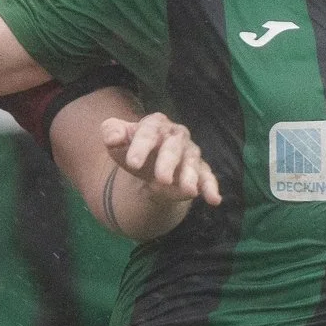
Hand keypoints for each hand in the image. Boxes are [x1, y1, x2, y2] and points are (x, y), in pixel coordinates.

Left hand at [99, 111, 220, 210]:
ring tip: (189, 191)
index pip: (148, 133)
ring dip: (190, 177)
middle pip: (173, 148)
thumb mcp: (118, 139)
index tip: (132, 164)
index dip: (141, 147)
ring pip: (192, 163)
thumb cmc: (133, 148)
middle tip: (162, 179)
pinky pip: (207, 178)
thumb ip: (112, 133)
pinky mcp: (200, 170)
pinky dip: (211, 188)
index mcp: (155, 125)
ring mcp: (190, 153)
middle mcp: (176, 136)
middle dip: (168, 163)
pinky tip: (214, 200)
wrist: (148, 163)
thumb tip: (112, 138)